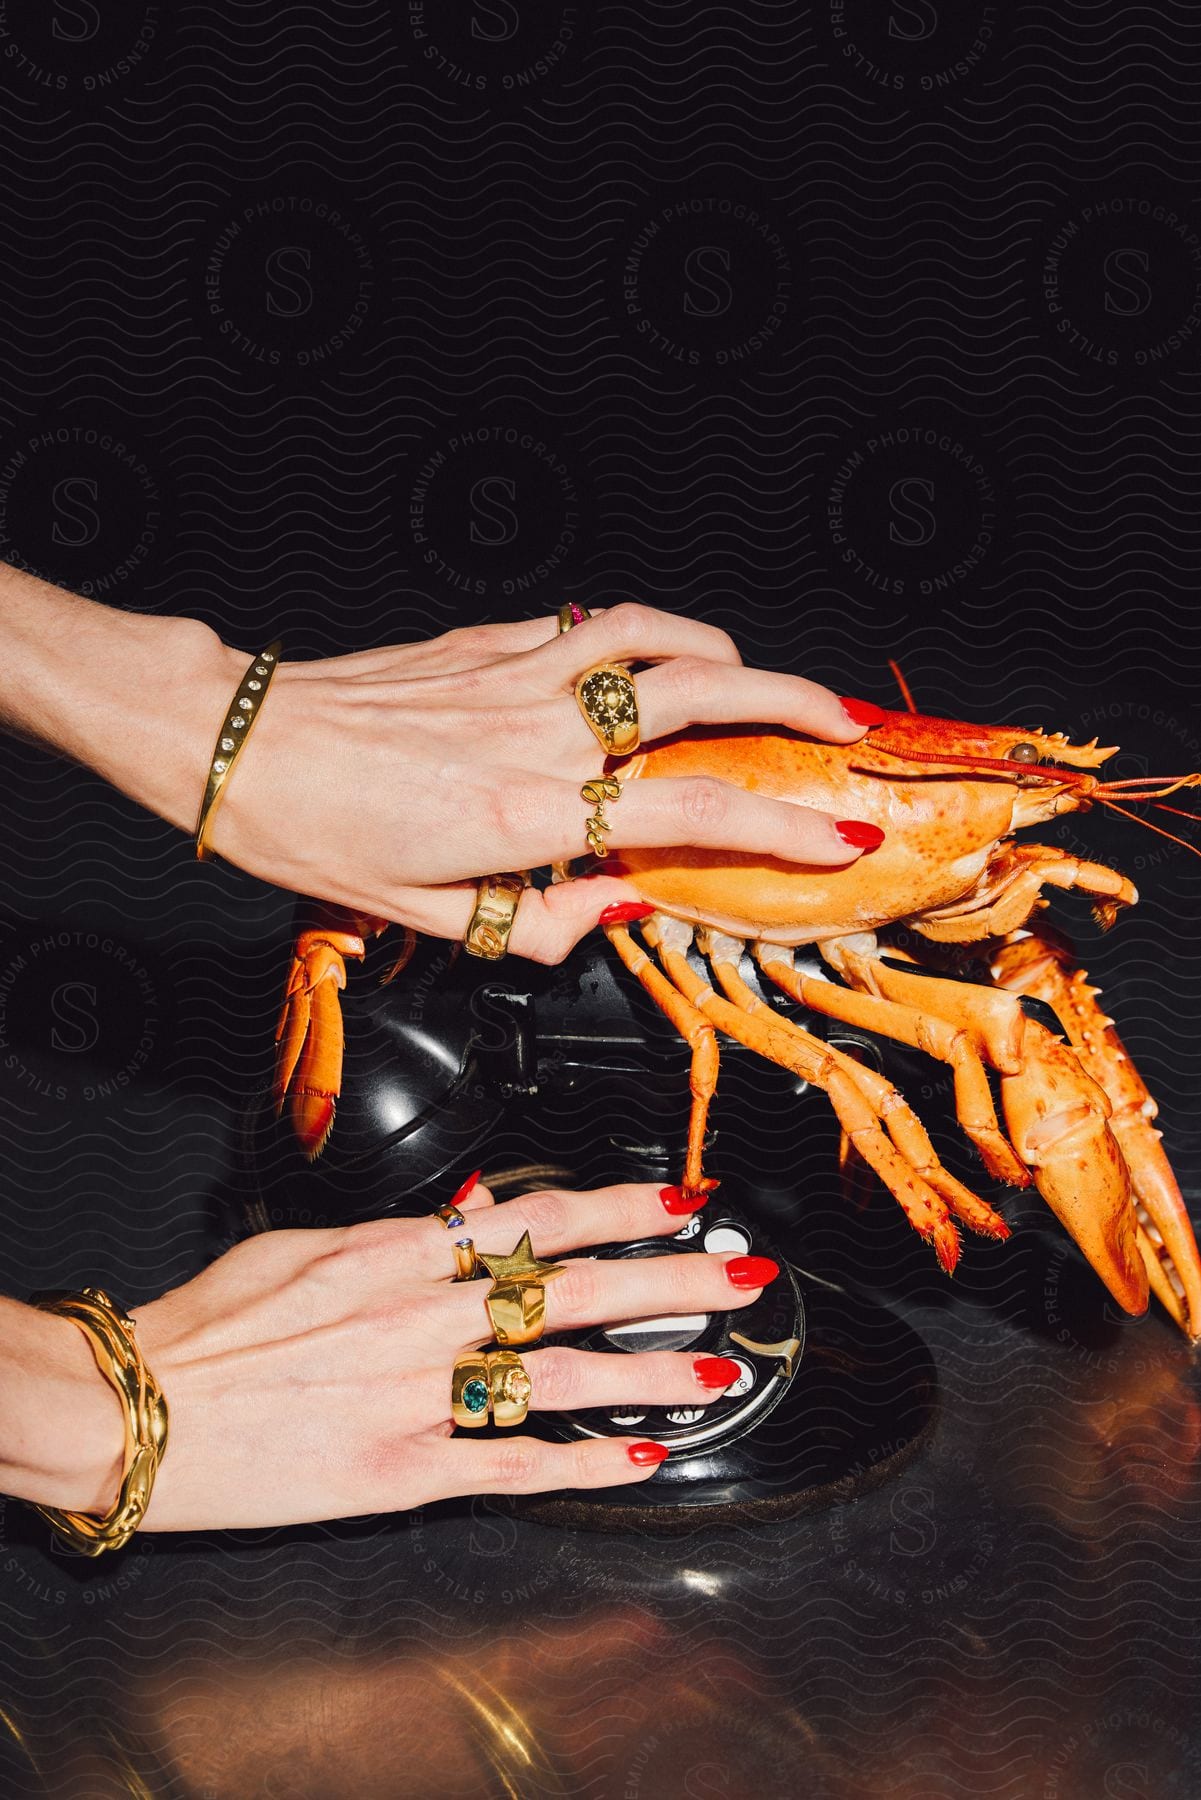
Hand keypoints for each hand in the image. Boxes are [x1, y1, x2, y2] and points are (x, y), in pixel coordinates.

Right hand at [117, 1179, 778, 1529]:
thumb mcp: (306, 1244)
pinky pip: (512, 1465)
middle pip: (571, 1289)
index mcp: (396, 1252)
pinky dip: (581, 1462)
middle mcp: (419, 1316)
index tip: (680, 1198)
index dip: (620, 1207)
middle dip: (668, 1278)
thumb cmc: (214, 1327)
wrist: (141, 1409)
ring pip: (558, 1375)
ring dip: (649, 1371)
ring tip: (714, 1370)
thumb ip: (403, 1230)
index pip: (536, 1218)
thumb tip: (478, 1206)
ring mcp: (415, 1395)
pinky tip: (635, 1458)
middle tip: (739, 1274)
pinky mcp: (401, 1471)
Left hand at [206, 604, 883, 959]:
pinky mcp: (483, 641)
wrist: (236, 744)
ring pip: (653, 636)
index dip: (784, 824)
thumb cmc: (314, 832)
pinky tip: (649, 657)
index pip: (694, 812)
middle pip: (703, 694)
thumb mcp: (424, 916)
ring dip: (726, 649)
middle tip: (841, 723)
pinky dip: (639, 634)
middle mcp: (539, 731)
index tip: (842, 835)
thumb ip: (537, 924)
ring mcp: (515, 674)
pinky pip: (586, 625)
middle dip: (793, 703)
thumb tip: (617, 912)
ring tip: (759, 677)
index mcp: (530, 812)